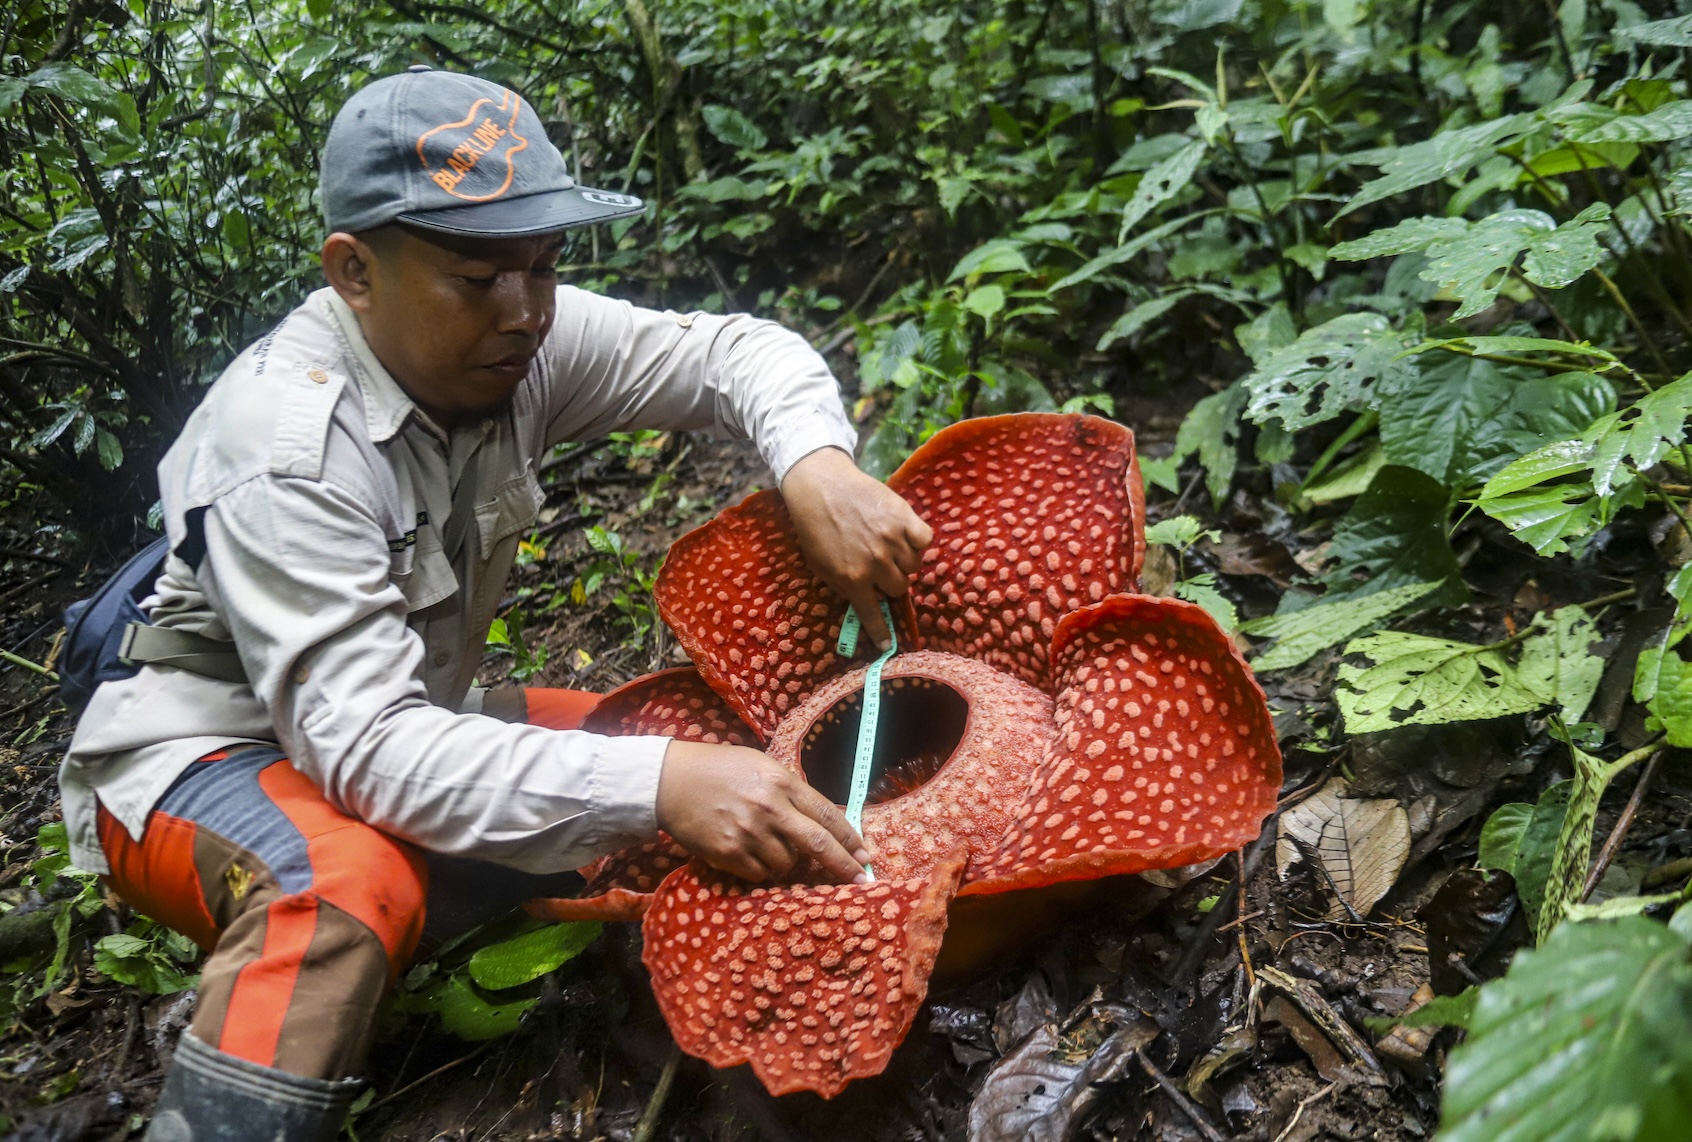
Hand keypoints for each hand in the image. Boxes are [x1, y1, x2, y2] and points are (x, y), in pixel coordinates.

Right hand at [656, 740, 874, 883]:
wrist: (670, 781)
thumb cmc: (719, 768)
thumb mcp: (761, 766)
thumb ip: (792, 791)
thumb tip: (824, 819)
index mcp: (783, 782)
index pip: (828, 814)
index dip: (850, 838)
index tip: (865, 856)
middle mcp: (771, 808)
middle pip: (818, 845)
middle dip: (844, 866)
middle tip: (861, 882)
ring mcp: (749, 833)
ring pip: (787, 864)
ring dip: (786, 860)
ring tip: (766, 842)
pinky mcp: (729, 853)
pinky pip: (760, 874)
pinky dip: (760, 868)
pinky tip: (747, 851)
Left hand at [780, 446, 932, 648]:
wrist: (820, 486)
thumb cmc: (816, 528)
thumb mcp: (821, 566)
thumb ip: (844, 587)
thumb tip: (866, 604)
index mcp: (852, 578)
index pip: (873, 614)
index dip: (881, 633)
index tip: (887, 645)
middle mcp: (876, 562)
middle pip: (899, 587)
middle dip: (890, 582)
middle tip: (880, 568)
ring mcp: (892, 539)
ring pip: (913, 566)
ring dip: (903, 561)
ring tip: (889, 547)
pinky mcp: (904, 517)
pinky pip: (924, 540)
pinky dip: (917, 541)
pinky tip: (905, 536)